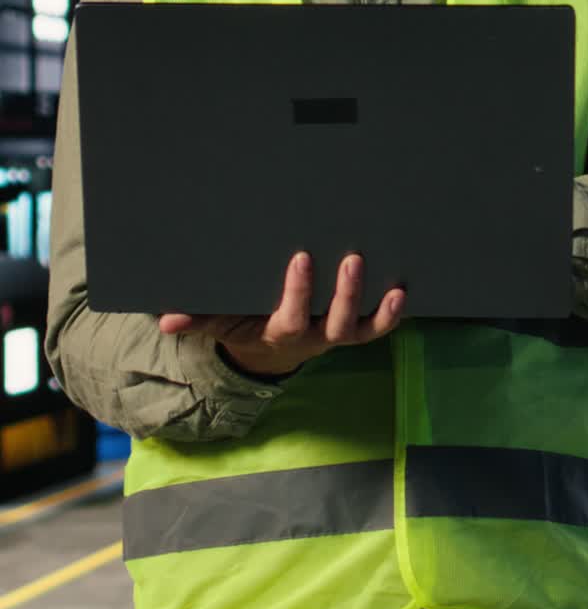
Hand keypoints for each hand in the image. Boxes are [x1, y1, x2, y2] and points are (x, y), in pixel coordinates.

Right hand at [157, 251, 404, 375]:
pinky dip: (390, 314)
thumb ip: (196, 319)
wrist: (266, 350)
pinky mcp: (352, 331)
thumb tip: (165, 319)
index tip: (301, 258)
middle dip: (344, 293)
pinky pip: (376, 328)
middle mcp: (313, 338)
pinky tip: (401, 290)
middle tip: (351, 258)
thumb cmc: (241, 324)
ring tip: (378, 270)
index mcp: (280, 334)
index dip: (299, 294)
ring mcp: (335, 335)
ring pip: (357, 326)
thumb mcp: (218, 323)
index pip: (291, 319)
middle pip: (335, 324)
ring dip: (369, 301)